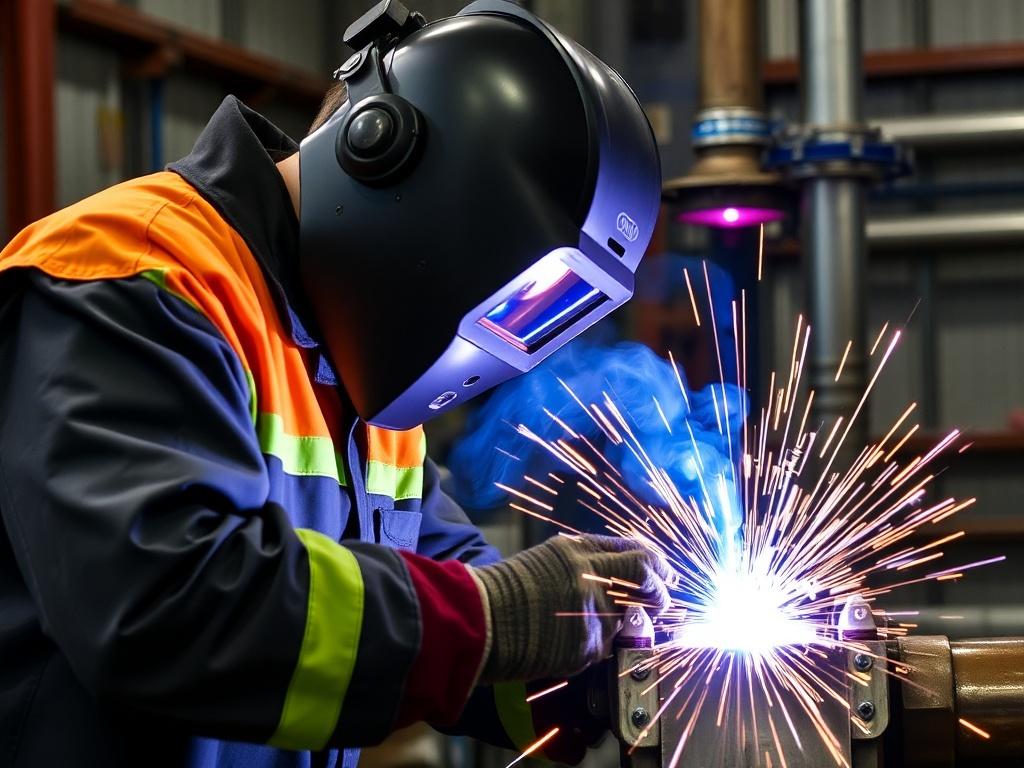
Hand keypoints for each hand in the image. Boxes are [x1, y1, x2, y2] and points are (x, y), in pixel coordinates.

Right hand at [470, 534, 669, 682]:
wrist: (479, 618)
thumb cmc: (506, 590)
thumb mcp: (548, 559)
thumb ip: (586, 564)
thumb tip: (621, 577)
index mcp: (580, 550)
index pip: (637, 551)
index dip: (657, 564)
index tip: (666, 574)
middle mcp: (592, 575)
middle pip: (646, 577)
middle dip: (661, 591)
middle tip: (663, 600)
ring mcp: (592, 611)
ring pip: (627, 618)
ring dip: (620, 625)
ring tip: (588, 626)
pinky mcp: (587, 644)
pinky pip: (604, 648)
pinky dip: (593, 647)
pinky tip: (567, 642)